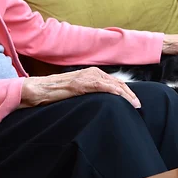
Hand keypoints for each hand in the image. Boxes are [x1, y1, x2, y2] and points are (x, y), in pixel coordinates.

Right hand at [19, 67, 139, 108]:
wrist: (39, 89)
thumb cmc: (56, 92)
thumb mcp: (77, 91)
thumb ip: (90, 92)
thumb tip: (102, 102)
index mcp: (92, 73)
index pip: (115, 82)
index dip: (127, 92)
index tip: (135, 102)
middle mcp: (92, 72)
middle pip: (117, 83)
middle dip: (130, 94)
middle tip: (138, 105)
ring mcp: (86, 77)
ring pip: (112, 85)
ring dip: (126, 95)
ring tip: (134, 104)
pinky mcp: (80, 84)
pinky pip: (101, 86)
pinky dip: (113, 91)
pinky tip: (121, 97)